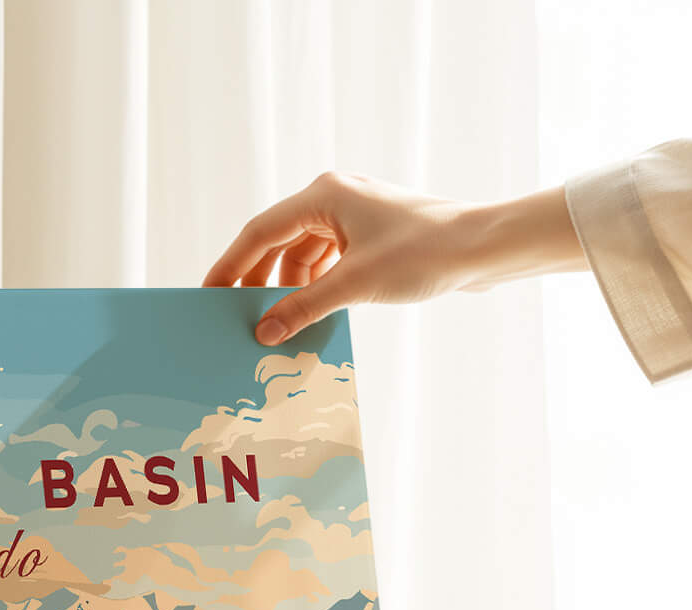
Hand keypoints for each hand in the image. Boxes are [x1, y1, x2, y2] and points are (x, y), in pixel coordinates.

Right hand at [203, 176, 585, 346]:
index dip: (230, 266)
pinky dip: (315, 288)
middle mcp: (335, 198)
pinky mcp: (372, 235)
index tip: (208, 296)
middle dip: (258, 282)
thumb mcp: (355, 285)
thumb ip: (303, 308)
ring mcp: (355, 216)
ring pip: (303, 256)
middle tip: (236, 319)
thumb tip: (263, 332)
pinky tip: (310, 315)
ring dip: (289, 290)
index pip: (260, 232)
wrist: (484, 247)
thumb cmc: (426, 252)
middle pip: (278, 243)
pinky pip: (327, 262)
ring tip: (276, 325)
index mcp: (324, 195)